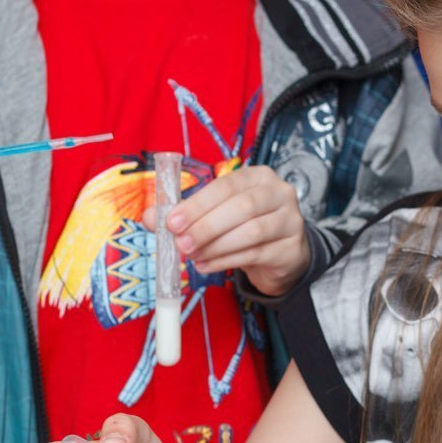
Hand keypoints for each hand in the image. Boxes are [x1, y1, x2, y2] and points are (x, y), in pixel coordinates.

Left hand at [162, 165, 309, 295]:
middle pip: (242, 207)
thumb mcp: (215, 214)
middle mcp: (279, 193)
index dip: (198, 204)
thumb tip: (150, 218)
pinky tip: (206, 265)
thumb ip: (185, 213)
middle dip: (206, 227)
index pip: (227, 186)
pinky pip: (256, 254)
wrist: (280, 253)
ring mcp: (290, 221)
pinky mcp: (291, 248)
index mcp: (257, 176)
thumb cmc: (244, 226)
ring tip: (192, 256)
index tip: (172, 222)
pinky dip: (226, 261)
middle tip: (181, 244)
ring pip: (251, 232)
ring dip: (215, 246)